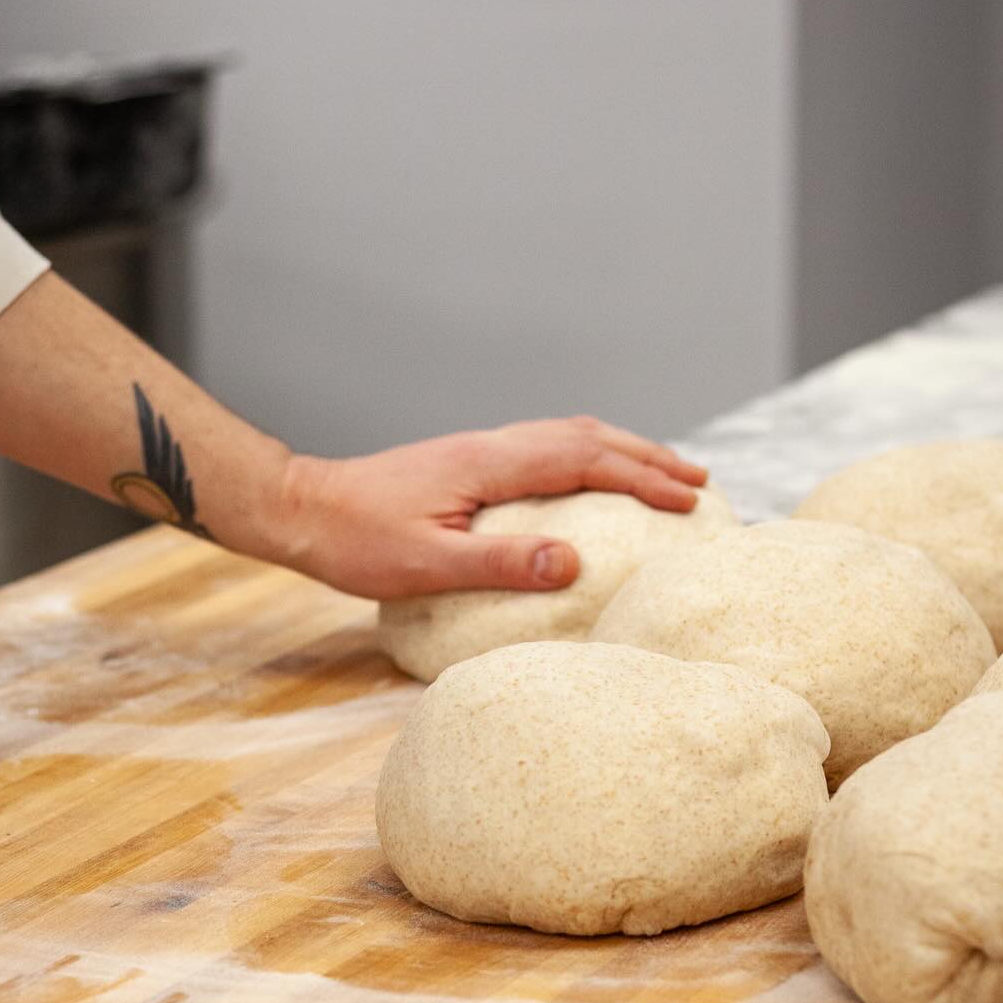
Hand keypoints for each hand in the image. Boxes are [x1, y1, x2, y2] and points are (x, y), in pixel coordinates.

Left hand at [280, 416, 707, 598]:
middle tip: (701, 482)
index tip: (690, 500)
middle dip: (649, 458)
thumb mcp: (428, 565)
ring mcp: (480, 451)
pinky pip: (547, 449)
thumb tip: (575, 564)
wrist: (302, 510)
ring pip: (569, 436)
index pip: (586, 462)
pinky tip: (591, 481)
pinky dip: (588, 457)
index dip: (643, 480)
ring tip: (663, 473)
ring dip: (622, 451)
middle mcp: (491, 446)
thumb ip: (502, 563)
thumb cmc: (356, 543)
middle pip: (589, 437)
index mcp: (490, 465)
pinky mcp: (468, 463)